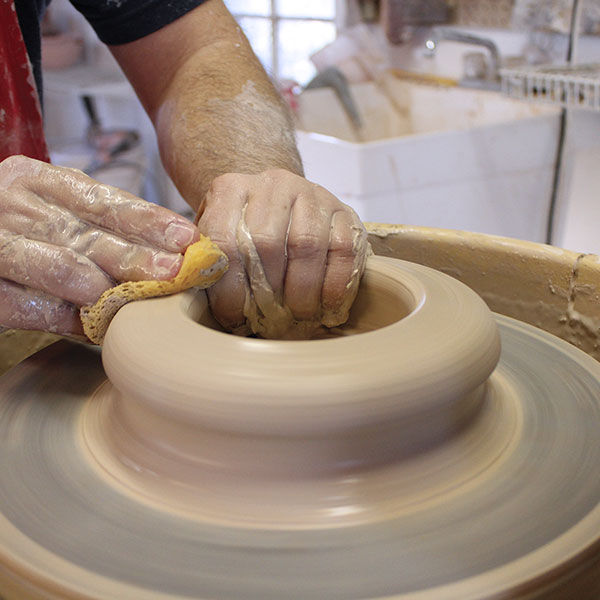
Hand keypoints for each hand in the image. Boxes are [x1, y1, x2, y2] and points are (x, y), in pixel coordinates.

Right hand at [0, 155, 198, 336]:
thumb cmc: (17, 230)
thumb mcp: (49, 210)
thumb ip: (94, 224)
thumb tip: (168, 249)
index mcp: (37, 179)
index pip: (105, 200)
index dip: (150, 221)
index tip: (187, 238)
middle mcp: (12, 204)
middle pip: (89, 234)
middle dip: (138, 256)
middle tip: (174, 272)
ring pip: (62, 266)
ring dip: (107, 287)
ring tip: (140, 298)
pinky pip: (28, 306)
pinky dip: (66, 319)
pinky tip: (96, 328)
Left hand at [196, 169, 368, 337]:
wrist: (283, 203)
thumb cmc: (246, 232)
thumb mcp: (217, 239)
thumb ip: (206, 262)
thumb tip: (196, 294)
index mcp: (231, 190)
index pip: (224, 241)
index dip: (228, 290)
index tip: (234, 320)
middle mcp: (273, 184)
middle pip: (266, 242)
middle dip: (267, 292)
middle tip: (269, 322)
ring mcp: (313, 194)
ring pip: (307, 245)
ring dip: (302, 292)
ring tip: (297, 317)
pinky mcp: (344, 211)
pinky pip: (344, 251)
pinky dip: (334, 286)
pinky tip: (325, 308)